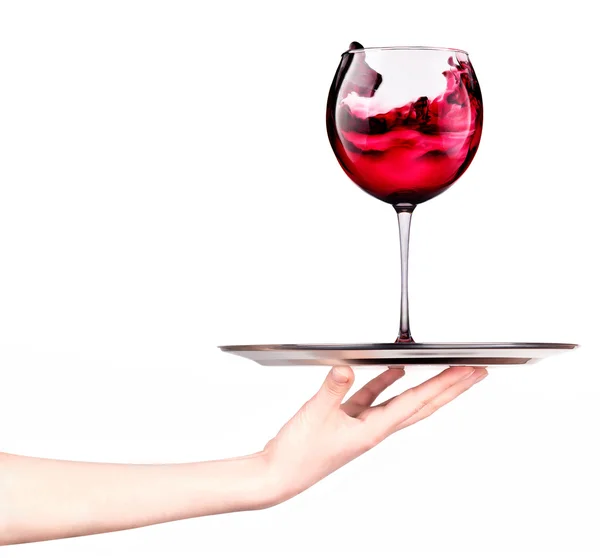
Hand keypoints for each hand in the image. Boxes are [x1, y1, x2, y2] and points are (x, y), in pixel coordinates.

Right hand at [262, 365, 486, 502]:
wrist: (279, 475)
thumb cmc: (298, 456)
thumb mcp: (315, 416)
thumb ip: (333, 389)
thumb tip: (347, 368)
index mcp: (373, 431)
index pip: (418, 402)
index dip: (445, 385)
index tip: (466, 372)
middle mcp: (374, 430)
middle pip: (422, 405)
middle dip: (450, 388)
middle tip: (473, 373)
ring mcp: (362, 426)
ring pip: (402, 401)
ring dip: (423, 385)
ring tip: (443, 370)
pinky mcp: (347, 421)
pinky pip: (374, 398)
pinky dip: (385, 383)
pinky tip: (391, 372)